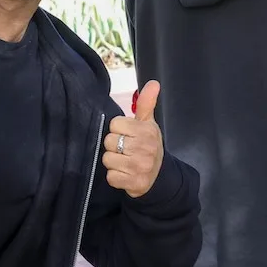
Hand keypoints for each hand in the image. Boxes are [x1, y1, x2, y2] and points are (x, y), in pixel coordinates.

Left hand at [102, 80, 164, 197]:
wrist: (158, 176)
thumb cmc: (148, 146)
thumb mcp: (148, 124)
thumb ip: (146, 103)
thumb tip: (154, 83)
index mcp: (147, 131)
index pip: (115, 124)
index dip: (118, 130)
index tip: (128, 135)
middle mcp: (145, 148)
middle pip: (109, 141)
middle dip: (114, 146)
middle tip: (126, 150)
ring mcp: (140, 166)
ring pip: (107, 159)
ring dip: (113, 162)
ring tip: (125, 162)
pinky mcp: (135, 183)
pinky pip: (111, 177)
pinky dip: (115, 177)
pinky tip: (125, 174)